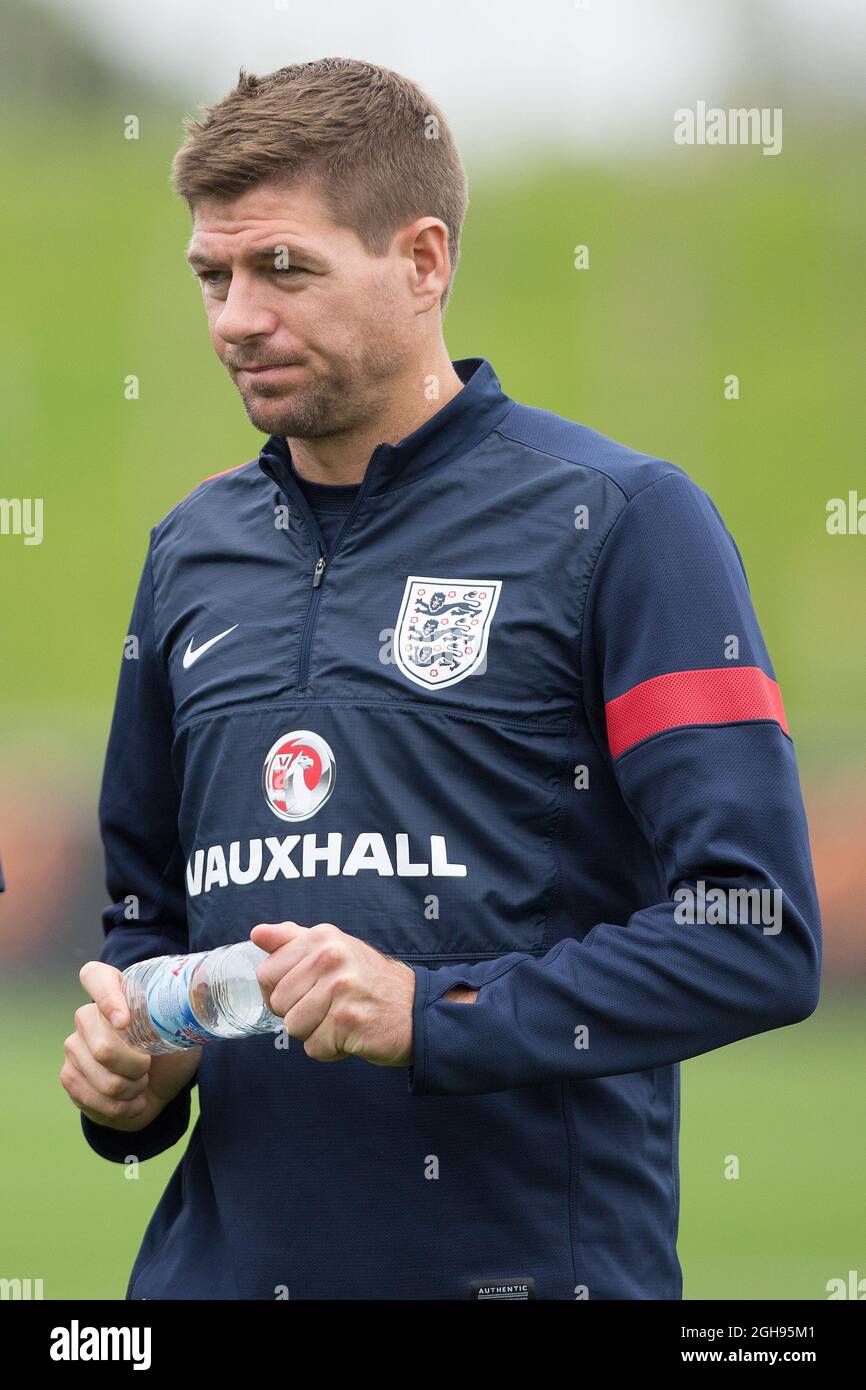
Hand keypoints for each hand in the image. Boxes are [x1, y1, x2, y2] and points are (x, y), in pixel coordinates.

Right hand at [61, 961, 201, 1131]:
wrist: (154, 1090)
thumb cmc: (171, 1054)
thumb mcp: (187, 1029)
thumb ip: (188, 1009)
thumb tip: (204, 988)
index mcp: (117, 992)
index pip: (95, 977)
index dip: (107, 997)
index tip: (125, 1022)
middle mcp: (88, 1015)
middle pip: (104, 1047)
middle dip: (136, 1068)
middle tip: (148, 1069)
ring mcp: (74, 1046)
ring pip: (102, 1078)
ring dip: (131, 1090)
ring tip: (140, 1084)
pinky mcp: (69, 1075)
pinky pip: (93, 1098)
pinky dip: (121, 1108)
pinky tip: (129, 1101)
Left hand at [251, 921, 415, 1066]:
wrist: (417, 1009)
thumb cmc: (369, 982)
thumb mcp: (334, 948)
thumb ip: (292, 939)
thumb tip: (256, 934)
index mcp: (322, 937)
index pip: (266, 973)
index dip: (279, 991)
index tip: (304, 992)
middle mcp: (331, 958)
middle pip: (278, 1003)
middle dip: (298, 1014)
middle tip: (328, 1007)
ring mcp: (340, 989)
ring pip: (293, 1027)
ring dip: (315, 1033)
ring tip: (340, 1020)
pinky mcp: (348, 1021)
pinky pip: (314, 1047)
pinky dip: (331, 1049)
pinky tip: (351, 1035)